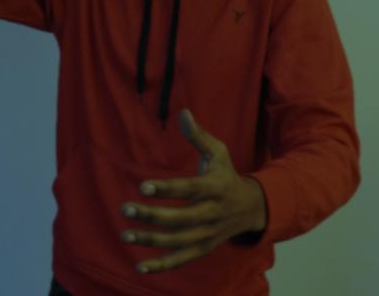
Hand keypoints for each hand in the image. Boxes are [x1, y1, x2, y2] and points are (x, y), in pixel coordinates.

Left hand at [120, 109, 266, 273]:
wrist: (252, 208)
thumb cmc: (227, 175)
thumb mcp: (219, 152)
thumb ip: (198, 135)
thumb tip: (183, 112)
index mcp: (215, 188)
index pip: (189, 189)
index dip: (167, 189)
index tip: (143, 186)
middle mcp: (213, 214)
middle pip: (181, 218)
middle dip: (152, 215)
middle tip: (126, 208)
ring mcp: (208, 234)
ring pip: (178, 242)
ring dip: (151, 240)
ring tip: (126, 235)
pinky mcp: (203, 248)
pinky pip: (182, 259)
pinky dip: (162, 266)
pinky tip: (140, 266)